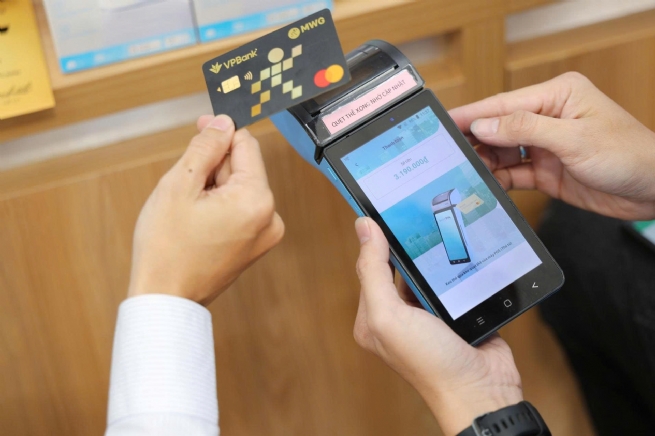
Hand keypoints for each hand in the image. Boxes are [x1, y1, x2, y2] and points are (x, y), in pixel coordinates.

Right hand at [128, 115, 284, 304]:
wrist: (165, 299)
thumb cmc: (167, 247)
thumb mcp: (179, 185)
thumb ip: (206, 147)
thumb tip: (223, 123)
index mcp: (257, 200)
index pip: (246, 145)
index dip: (220, 133)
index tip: (200, 129)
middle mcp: (271, 217)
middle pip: (244, 168)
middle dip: (213, 167)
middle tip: (184, 185)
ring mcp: (266, 234)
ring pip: (240, 188)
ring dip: (214, 187)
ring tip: (188, 210)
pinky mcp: (256, 245)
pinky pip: (240, 210)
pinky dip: (219, 206)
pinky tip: (197, 221)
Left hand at [353, 217, 522, 435]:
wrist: (481, 389)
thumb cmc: (429, 362)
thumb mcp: (388, 316)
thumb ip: (373, 272)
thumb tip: (363, 228)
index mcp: (373, 316)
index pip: (370, 267)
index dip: (375, 238)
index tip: (385, 208)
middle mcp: (398, 314)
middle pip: (400, 266)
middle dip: (407, 243)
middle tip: (419, 212)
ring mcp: (428, 313)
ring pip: (427, 271)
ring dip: (434, 254)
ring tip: (441, 224)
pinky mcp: (456, 311)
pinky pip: (452, 280)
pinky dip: (456, 267)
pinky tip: (462, 248)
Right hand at [450, 72, 654, 220]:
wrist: (653, 190)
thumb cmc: (628, 154)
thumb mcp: (573, 138)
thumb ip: (524, 129)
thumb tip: (484, 126)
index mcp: (556, 96)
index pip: (503, 104)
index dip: (472, 115)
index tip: (444, 123)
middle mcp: (547, 117)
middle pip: (498, 128)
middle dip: (473, 141)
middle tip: (446, 154)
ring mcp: (545, 146)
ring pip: (501, 152)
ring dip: (483, 162)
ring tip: (460, 172)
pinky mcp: (545, 171)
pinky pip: (512, 173)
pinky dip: (497, 179)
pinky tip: (483, 185)